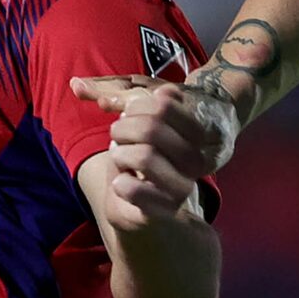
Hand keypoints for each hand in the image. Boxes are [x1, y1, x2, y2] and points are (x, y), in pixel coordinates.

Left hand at [70, 76, 218, 232]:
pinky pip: (134, 189)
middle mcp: (195, 159)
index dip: (134, 106)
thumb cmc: (139, 159)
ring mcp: (183, 186)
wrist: (142, 208)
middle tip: (117, 139)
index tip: (126, 115)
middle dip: (122, 130)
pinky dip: (121, 185)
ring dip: (120, 156)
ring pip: (145, 156)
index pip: (165, 104)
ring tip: (120, 160)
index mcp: (194, 133)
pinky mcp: (166, 210)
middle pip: (152, 127)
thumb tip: (103, 87)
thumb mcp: (138, 124)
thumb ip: (125, 101)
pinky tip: (121, 185)